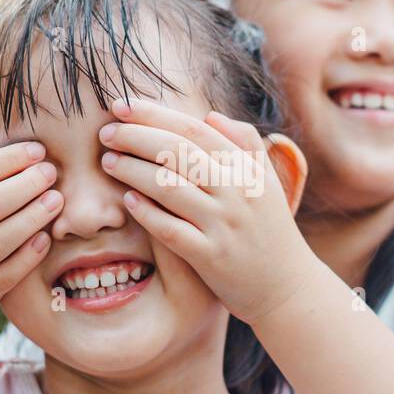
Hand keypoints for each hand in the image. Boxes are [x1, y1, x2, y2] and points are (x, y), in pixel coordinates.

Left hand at [98, 97, 318, 325]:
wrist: (287, 288)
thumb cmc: (271, 231)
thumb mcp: (268, 182)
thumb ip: (245, 144)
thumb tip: (210, 116)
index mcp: (247, 169)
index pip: (195, 130)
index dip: (156, 115)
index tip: (123, 106)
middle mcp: (236, 192)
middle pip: (177, 152)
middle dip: (135, 137)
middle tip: (105, 133)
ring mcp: (223, 225)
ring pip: (169, 186)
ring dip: (132, 170)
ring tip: (109, 161)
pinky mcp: (211, 256)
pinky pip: (171, 230)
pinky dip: (146, 213)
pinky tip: (127, 201)